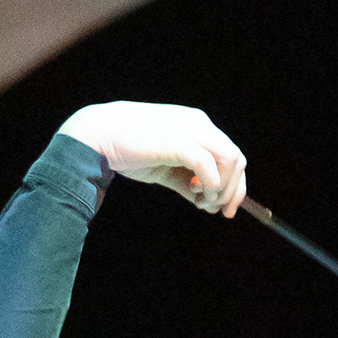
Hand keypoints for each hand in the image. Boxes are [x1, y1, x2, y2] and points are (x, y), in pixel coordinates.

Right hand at [58, 101, 247, 215]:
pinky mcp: (179, 142)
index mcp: (197, 127)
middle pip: (237, 159)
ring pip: (230, 160)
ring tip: (203, 203)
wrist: (100, 135)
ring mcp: (191, 131)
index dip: (234, 185)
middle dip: (234, 191)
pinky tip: (196, 196)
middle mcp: (199, 125)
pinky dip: (209, 185)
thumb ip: (186, 181)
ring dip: (223, 189)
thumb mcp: (165, 168)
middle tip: (219, 212)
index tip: (224, 209)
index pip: (231, 156)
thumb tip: (204, 201)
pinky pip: (208, 165)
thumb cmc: (129, 149)